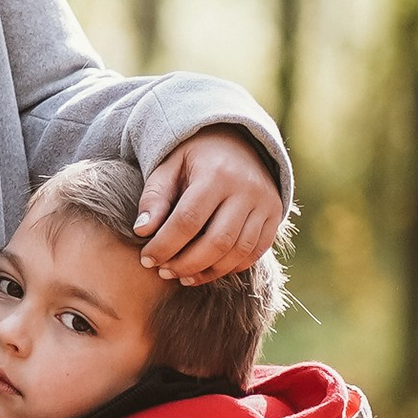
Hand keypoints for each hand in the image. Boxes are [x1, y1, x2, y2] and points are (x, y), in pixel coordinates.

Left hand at [135, 131, 285, 282]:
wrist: (236, 141)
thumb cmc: (194, 158)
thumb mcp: (169, 167)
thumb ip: (154, 197)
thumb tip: (141, 231)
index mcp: (216, 173)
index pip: (188, 220)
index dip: (165, 245)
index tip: (146, 259)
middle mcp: (246, 189)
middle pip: (216, 241)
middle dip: (185, 263)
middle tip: (163, 272)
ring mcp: (265, 203)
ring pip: (238, 252)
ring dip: (207, 271)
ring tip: (182, 275)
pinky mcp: (275, 215)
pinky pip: (255, 252)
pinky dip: (230, 267)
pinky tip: (207, 269)